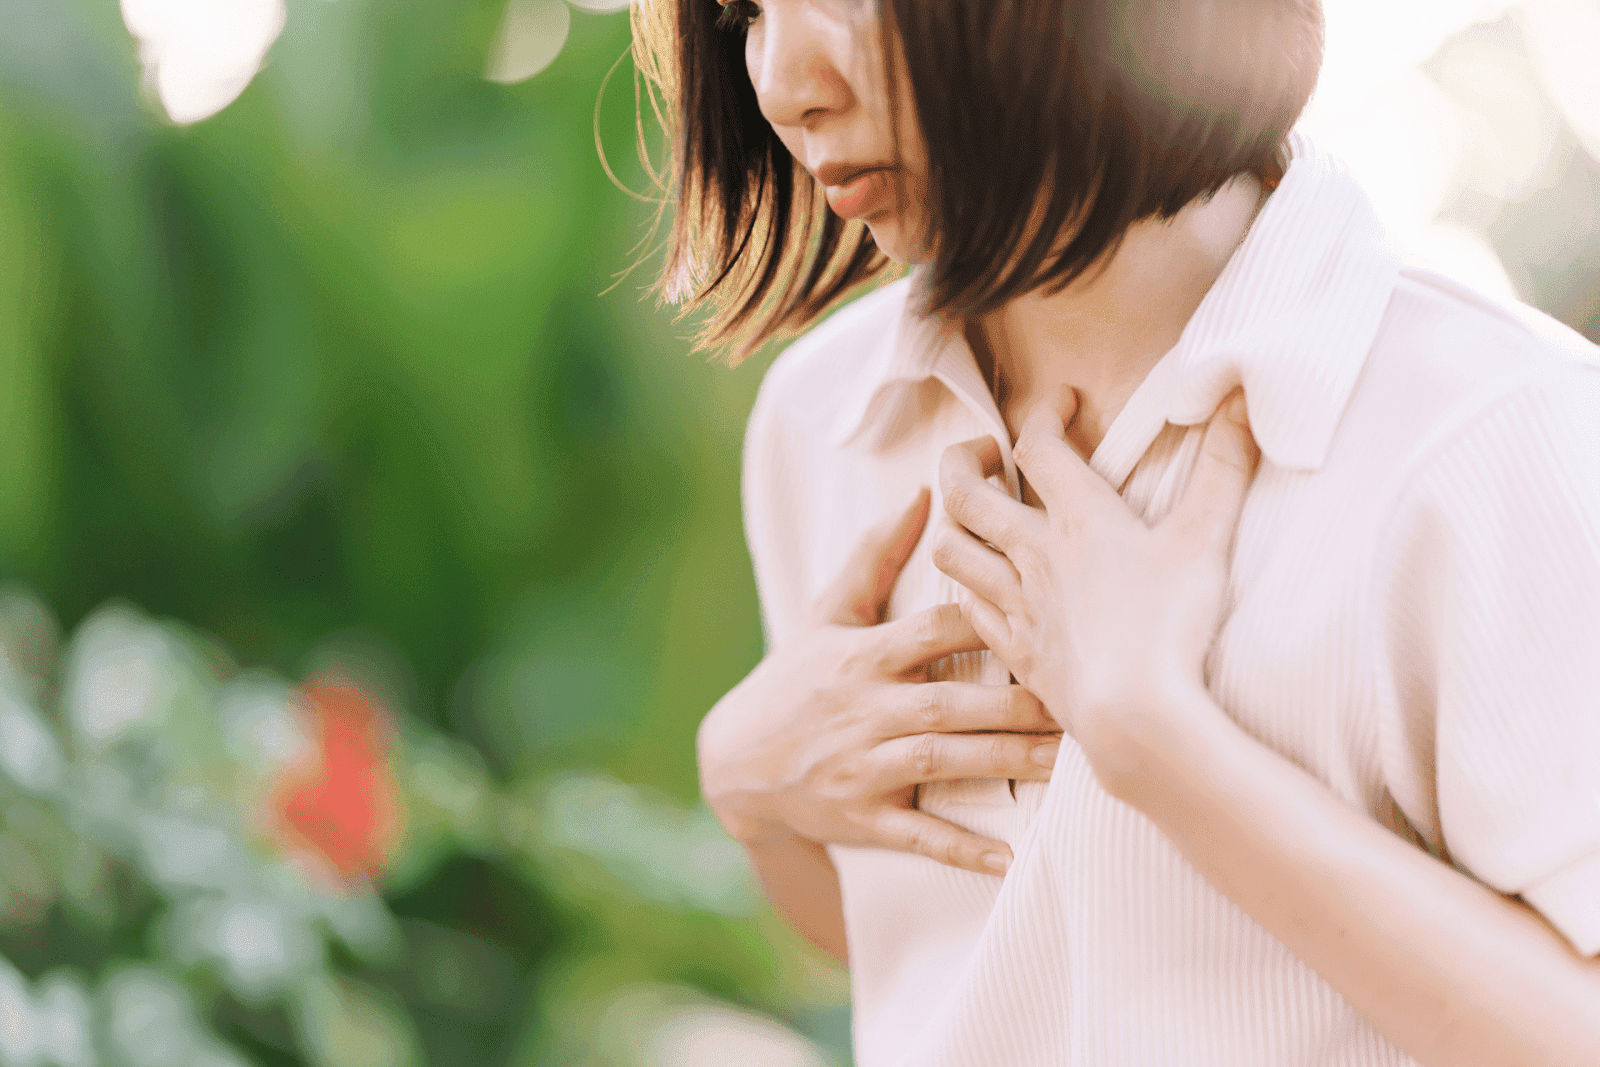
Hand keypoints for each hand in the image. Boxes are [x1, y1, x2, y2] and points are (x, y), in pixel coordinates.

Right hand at [699, 488, 1060, 874]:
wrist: (733, 764)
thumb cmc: (794, 679)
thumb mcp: (826, 614)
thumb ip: (876, 555)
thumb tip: (924, 493)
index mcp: (862, 656)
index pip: (931, 631)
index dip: (986, 621)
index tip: (1044, 615)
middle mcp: (864, 710)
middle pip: (949, 702)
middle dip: (1015, 704)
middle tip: (1080, 699)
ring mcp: (863, 767)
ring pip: (943, 763)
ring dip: (1005, 763)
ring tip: (1066, 764)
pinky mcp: (863, 817)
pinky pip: (918, 835)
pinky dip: (962, 848)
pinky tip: (1010, 856)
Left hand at [931, 389, 1258, 798]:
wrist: (1136, 714)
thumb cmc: (1171, 626)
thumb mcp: (1205, 537)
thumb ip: (1225, 465)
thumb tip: (1240, 393)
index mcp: (1078, 518)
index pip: (1037, 445)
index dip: (1044, 412)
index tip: (1061, 401)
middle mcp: (1034, 554)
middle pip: (965, 493)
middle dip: (961, 460)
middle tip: (982, 452)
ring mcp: (1018, 605)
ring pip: (952, 551)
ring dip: (951, 525)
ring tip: (969, 516)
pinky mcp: (1017, 651)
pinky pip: (968, 610)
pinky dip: (967, 590)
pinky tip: (983, 590)